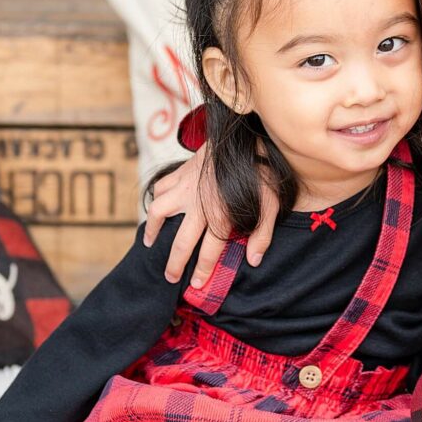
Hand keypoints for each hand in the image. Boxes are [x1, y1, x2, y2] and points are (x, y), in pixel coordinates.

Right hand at [143, 144, 277, 286]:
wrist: (248, 136)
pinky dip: (156, 199)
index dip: (202, 271)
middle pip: (181, 241)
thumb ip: (262, 234)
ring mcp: (187, 186)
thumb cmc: (262, 171)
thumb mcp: (270, 204)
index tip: (197, 286)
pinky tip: (157, 207)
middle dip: (174, 263)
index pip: (208, 251)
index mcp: (221, 214)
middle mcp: (199, 204)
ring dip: (154, 230)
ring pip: (161, 212)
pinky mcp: (182, 170)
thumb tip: (253, 260)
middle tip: (169, 277)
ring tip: (151, 242)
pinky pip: (161, 187)